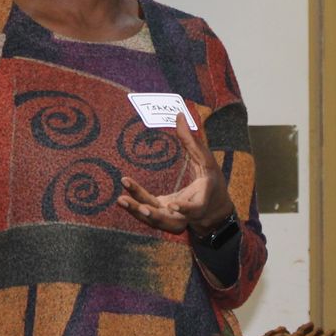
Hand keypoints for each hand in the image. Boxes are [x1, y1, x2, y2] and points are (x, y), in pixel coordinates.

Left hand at [117, 114, 233, 236]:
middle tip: (137, 205)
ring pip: (154, 220)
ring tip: (121, 200)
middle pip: (167, 219)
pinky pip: (148, 213)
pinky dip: (136, 206)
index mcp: (201, 202)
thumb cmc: (211, 182)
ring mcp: (173, 219)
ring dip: (137, 212)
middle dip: (150, 214)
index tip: (172, 205)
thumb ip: (192, 141)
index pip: (193, 209)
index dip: (184, 209)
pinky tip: (123, 197)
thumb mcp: (207, 162)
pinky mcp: (163, 216)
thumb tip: (179, 115)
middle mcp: (186, 216)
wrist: (213, 210)